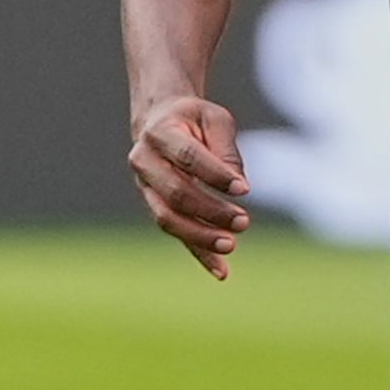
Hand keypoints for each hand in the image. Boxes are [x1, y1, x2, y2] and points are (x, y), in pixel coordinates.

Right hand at [130, 95, 250, 278]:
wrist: (159, 119)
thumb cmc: (194, 118)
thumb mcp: (215, 119)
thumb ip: (226, 149)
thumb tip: (238, 186)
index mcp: (160, 132)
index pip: (188, 157)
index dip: (215, 174)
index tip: (245, 189)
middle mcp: (144, 161)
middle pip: (175, 192)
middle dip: (210, 210)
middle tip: (243, 221)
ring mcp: (145, 187)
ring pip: (168, 218)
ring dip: (200, 235)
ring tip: (231, 246)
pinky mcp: (155, 206)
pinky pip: (176, 233)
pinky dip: (198, 253)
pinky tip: (222, 272)